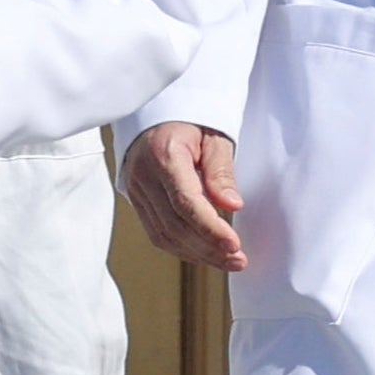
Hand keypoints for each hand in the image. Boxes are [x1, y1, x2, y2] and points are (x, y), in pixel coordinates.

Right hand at [122, 121, 246, 271]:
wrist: (156, 113)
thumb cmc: (190, 122)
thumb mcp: (213, 137)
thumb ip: (221, 171)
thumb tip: (233, 205)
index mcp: (164, 155)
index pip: (186, 202)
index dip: (211, 228)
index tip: (234, 245)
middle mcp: (143, 175)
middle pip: (175, 224)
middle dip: (209, 248)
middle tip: (239, 259)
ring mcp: (136, 189)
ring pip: (164, 235)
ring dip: (197, 254)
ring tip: (227, 260)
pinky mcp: (136, 200)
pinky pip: (157, 233)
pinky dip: (182, 248)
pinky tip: (205, 252)